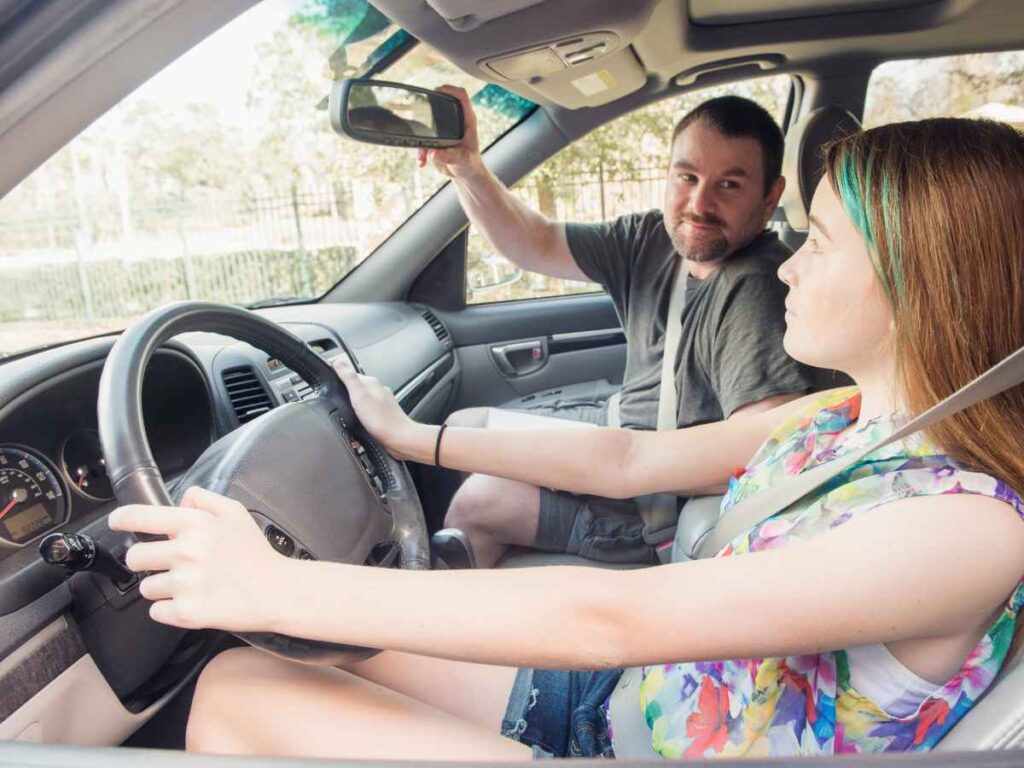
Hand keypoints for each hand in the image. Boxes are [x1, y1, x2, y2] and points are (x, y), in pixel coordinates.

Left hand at [108, 487, 289, 631]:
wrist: (277, 591)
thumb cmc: (255, 554)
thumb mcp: (235, 512)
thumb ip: (203, 499)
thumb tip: (179, 502)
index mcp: (194, 525)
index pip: (139, 517)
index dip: (121, 519)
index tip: (117, 522)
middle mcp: (185, 552)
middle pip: (135, 557)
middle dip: (149, 560)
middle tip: (172, 563)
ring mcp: (184, 584)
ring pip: (146, 587)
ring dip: (162, 587)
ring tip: (191, 584)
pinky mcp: (186, 612)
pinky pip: (156, 612)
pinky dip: (170, 609)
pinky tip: (193, 600)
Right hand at [332, 357, 423, 458]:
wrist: (399, 439)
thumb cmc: (382, 420)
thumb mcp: (359, 395)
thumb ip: (349, 378)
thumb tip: (338, 361)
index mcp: (371, 383)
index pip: (351, 374)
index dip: (340, 378)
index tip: (331, 383)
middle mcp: (378, 391)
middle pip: (357, 387)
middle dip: (346, 394)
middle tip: (337, 402)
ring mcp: (382, 403)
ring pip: (363, 400)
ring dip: (354, 406)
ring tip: (348, 414)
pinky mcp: (383, 415)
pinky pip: (368, 412)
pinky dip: (361, 417)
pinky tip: (359, 423)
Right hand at [417, 85, 482, 180]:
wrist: (465, 174)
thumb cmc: (469, 164)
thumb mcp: (462, 160)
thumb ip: (450, 156)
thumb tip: (434, 153)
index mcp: (467, 121)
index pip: (461, 97)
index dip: (450, 89)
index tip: (438, 90)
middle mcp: (456, 121)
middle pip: (442, 104)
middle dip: (429, 108)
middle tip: (419, 113)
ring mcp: (445, 129)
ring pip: (428, 123)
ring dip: (421, 137)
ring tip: (424, 154)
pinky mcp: (437, 139)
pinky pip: (423, 139)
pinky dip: (420, 150)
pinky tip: (422, 160)